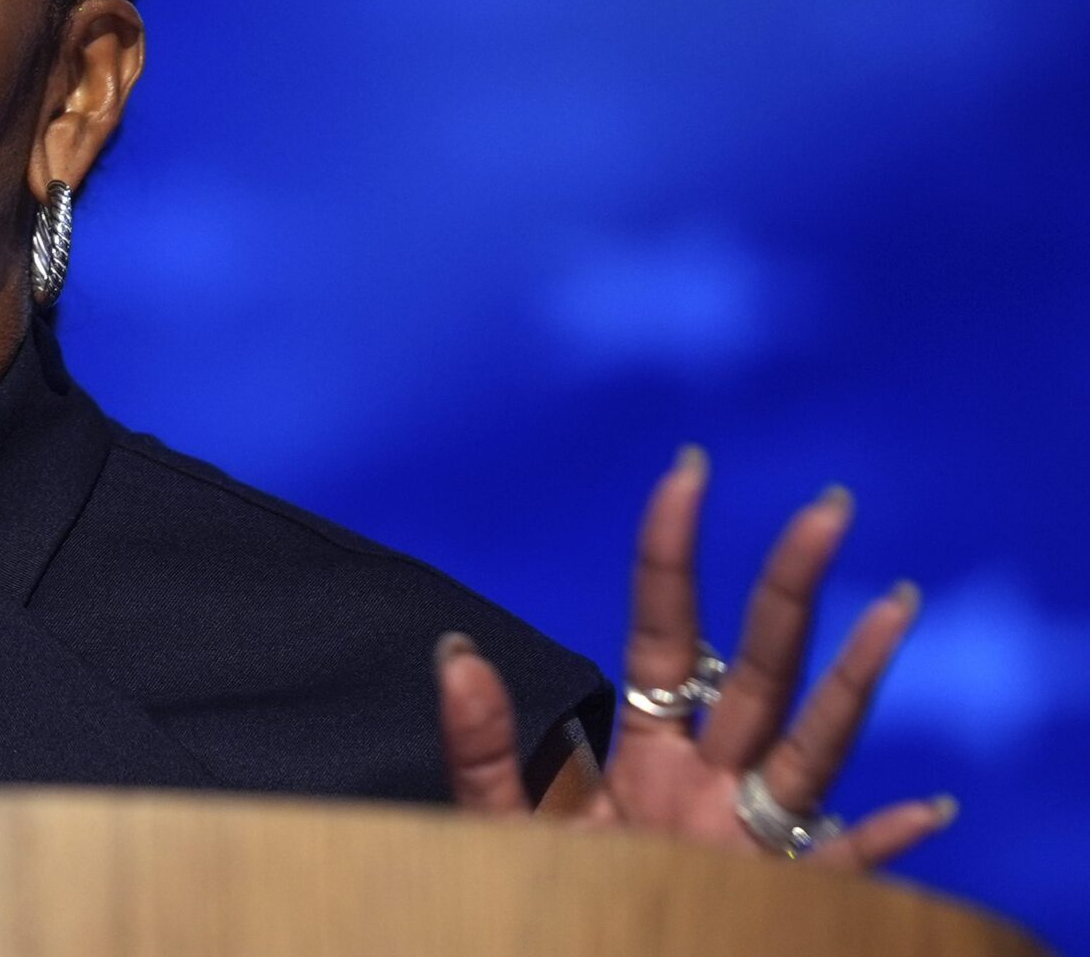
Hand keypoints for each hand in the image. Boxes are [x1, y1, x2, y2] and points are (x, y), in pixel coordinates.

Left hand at [434, 445, 954, 866]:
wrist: (555, 955)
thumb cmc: (537, 902)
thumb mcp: (497, 825)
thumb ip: (477, 746)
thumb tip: (454, 650)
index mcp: (648, 751)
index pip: (665, 632)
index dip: (673, 556)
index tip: (686, 472)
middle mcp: (711, 781)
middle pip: (761, 668)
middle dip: (792, 588)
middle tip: (827, 507)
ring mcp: (750, 838)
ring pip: (813, 746)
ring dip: (857, 680)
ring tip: (896, 604)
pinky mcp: (773, 901)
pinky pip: (839, 872)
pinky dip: (883, 845)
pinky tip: (926, 808)